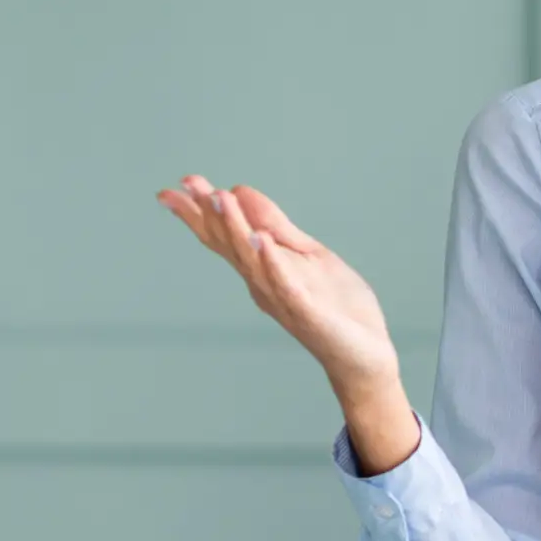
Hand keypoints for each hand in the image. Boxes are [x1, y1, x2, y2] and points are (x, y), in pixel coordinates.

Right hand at [156, 175, 416, 466]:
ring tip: (220, 198)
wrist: (365, 354)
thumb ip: (275, 224)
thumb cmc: (334, 304)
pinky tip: (262, 241)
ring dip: (236, 229)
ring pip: (253, 261)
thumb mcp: (306, 252)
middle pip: (230, 245)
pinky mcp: (309, 313)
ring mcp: (284, 299)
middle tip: (185, 185)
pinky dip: (273, 264)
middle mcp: (263, 284)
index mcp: (261, 269)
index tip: (176, 186)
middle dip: (208, 214)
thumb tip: (239, 190)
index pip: (225, 237)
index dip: (201, 212)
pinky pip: (288, 287)